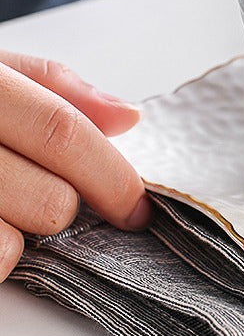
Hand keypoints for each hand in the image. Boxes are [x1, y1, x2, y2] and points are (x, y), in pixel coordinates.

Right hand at [0, 52, 151, 280]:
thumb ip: (56, 89)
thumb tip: (127, 117)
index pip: (62, 132)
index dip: (111, 174)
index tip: (138, 206)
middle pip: (49, 199)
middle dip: (66, 208)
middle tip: (50, 196)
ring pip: (12, 246)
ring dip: (22, 236)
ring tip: (3, 205)